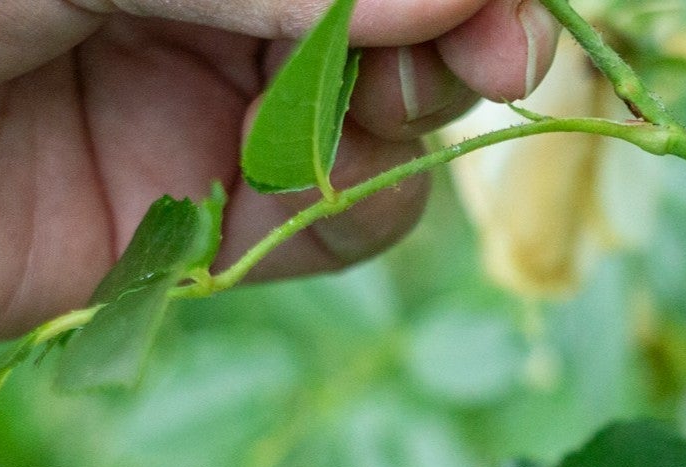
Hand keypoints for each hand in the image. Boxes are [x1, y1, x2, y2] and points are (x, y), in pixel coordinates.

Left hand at [0, 1, 559, 364]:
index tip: (501, 9)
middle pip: (401, 15)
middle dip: (458, 36)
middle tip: (486, 61)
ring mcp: (199, 101)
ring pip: (379, 120)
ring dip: (404, 127)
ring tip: (361, 132)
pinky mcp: (184, 224)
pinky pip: (320, 226)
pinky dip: (346, 217)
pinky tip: (306, 202)